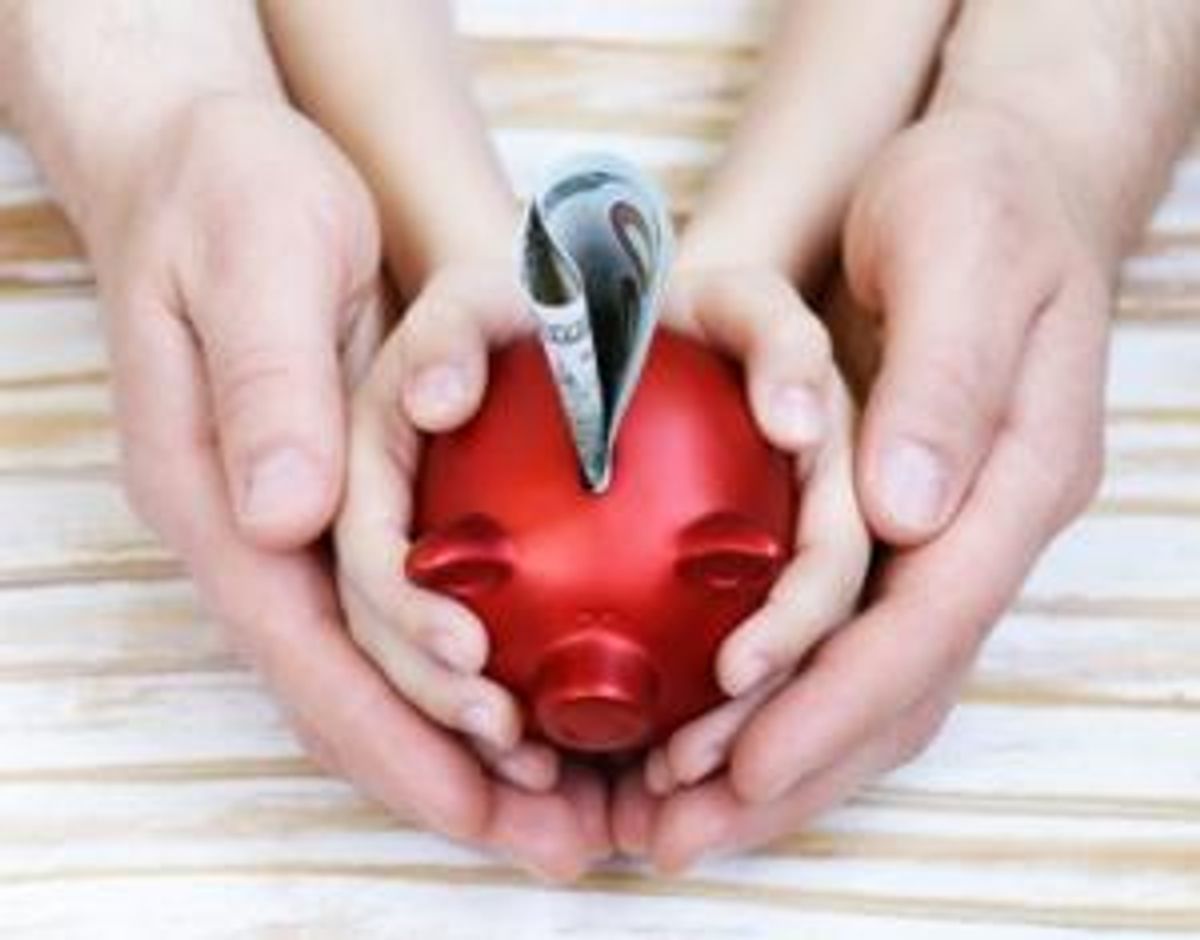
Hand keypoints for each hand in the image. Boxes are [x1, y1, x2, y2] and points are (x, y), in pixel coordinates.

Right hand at [91, 96, 604, 880]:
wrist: (209, 161)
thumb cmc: (227, 196)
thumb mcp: (253, 260)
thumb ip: (267, 385)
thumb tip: (288, 521)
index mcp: (217, 496)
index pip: (308, 656)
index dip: (398, 739)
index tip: (490, 802)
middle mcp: (251, 532)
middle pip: (347, 691)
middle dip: (447, 779)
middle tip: (561, 842)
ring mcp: (291, 524)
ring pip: (376, 669)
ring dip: (465, 748)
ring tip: (567, 805)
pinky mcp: (336, 497)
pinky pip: (399, 611)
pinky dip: (463, 670)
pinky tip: (533, 700)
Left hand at [616, 110, 1107, 870]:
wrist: (999, 180)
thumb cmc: (981, 202)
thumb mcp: (965, 255)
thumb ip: (946, 383)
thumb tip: (907, 515)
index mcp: (1016, 475)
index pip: (926, 624)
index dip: (834, 705)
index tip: (741, 769)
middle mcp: (983, 526)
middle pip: (897, 687)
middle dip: (791, 770)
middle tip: (676, 835)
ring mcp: (944, 533)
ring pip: (870, 685)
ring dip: (776, 760)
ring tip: (672, 817)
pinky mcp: (898, 525)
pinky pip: (843, 642)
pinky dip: (778, 700)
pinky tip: (706, 734)